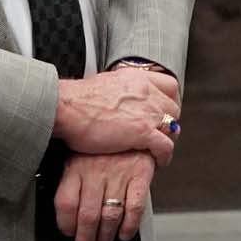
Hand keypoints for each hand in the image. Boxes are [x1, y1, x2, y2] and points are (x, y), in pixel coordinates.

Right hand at [53, 66, 180, 166]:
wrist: (66, 107)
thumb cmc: (76, 100)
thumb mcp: (104, 84)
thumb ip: (119, 91)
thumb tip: (118, 98)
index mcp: (137, 78)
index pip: (170, 86)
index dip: (169, 101)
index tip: (164, 112)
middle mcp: (146, 92)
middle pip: (173, 108)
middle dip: (169, 123)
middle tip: (160, 134)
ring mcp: (147, 112)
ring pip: (173, 127)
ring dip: (167, 139)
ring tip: (159, 150)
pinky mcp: (143, 132)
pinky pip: (166, 146)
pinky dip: (164, 155)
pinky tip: (158, 161)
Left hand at [54, 151, 154, 240]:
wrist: (132, 120)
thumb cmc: (101, 144)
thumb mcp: (77, 152)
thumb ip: (70, 177)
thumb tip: (63, 209)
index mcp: (76, 166)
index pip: (65, 203)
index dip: (65, 224)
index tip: (68, 232)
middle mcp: (96, 171)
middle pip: (87, 216)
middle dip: (84, 240)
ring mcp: (119, 174)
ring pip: (109, 216)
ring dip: (105, 237)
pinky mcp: (140, 175)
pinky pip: (134, 207)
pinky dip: (130, 226)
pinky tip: (124, 234)